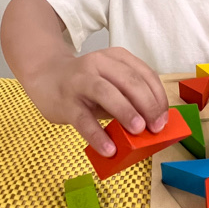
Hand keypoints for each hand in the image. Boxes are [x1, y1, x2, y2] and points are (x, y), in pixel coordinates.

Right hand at [23, 46, 168, 157]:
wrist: (45, 77)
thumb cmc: (86, 85)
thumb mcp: (111, 83)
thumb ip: (129, 99)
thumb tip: (152, 125)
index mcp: (116, 58)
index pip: (145, 75)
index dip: (158, 97)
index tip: (164, 119)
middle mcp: (99, 64)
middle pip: (129, 81)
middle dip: (147, 104)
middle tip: (156, 127)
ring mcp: (80, 81)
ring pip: (106, 93)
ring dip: (126, 111)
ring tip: (138, 131)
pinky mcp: (66, 101)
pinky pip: (83, 119)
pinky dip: (98, 135)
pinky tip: (109, 149)